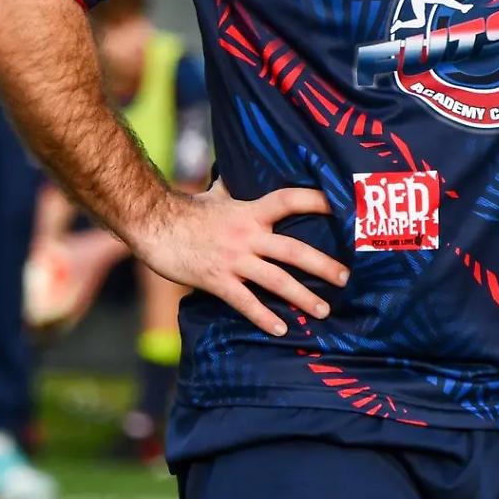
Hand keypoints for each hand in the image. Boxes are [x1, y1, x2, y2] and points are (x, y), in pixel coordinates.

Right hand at [132, 180, 348, 336]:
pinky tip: (281, 329)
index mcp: (250, 211)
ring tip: (324, 309)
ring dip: (303, 296)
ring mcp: (233, 259)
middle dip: (323, 265)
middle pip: (294, 250)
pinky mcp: (217, 280)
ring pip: (276, 280)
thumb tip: (240, 168)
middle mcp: (247, 235)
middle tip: (345, 278)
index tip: (341, 205)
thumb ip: (235, 187)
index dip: (316, 199)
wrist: (153, 225)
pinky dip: (264, 317)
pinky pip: (245, 302)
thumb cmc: (186, 211)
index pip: (289, 200)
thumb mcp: (216, 194)